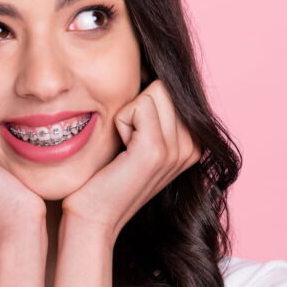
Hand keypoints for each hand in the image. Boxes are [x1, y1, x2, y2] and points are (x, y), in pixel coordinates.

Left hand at [61, 79, 201, 244]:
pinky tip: (120, 150)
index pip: (171, 87)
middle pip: (164, 86)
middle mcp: (193, 146)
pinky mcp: (156, 152)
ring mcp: (178, 150)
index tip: (133, 140)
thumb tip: (148, 70)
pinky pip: (140, 106)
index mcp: (193, 141)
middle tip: (125, 144)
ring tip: (123, 148)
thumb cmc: (106, 178)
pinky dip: (121, 122)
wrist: (92, 217)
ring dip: (127, 114)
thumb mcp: (137, 140)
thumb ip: (153, 112)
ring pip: (153, 92)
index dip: (142, 104)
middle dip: (136, 106)